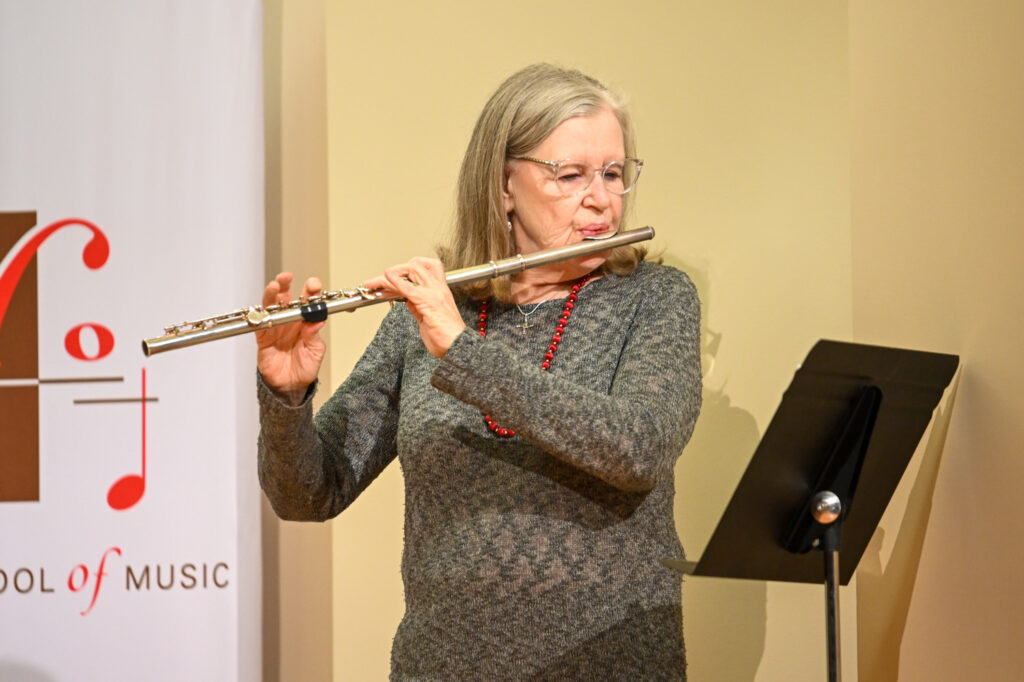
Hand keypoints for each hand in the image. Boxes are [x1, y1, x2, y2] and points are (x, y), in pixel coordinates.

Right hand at [255, 272, 326, 401]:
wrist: (291, 386)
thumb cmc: (305, 367)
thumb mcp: (315, 351)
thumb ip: (314, 336)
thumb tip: (317, 320)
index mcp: (306, 322)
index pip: (309, 302)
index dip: (310, 292)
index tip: (313, 285)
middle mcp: (290, 321)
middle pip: (287, 298)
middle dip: (286, 285)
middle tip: (287, 277)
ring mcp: (276, 328)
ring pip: (271, 307)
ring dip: (272, 295)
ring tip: (275, 286)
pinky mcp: (263, 338)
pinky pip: (260, 324)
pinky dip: (260, 316)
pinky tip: (263, 308)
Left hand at [364, 257, 464, 357]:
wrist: (458, 347)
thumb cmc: (447, 338)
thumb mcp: (429, 320)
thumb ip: (418, 309)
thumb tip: (408, 302)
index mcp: (440, 291)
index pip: (426, 268)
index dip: (408, 269)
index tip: (393, 277)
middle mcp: (438, 289)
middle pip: (416, 266)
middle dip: (396, 269)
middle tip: (381, 278)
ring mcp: (433, 293)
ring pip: (411, 271)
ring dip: (390, 275)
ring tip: (374, 282)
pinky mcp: (427, 302)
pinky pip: (408, 287)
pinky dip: (395, 281)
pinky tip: (385, 277)